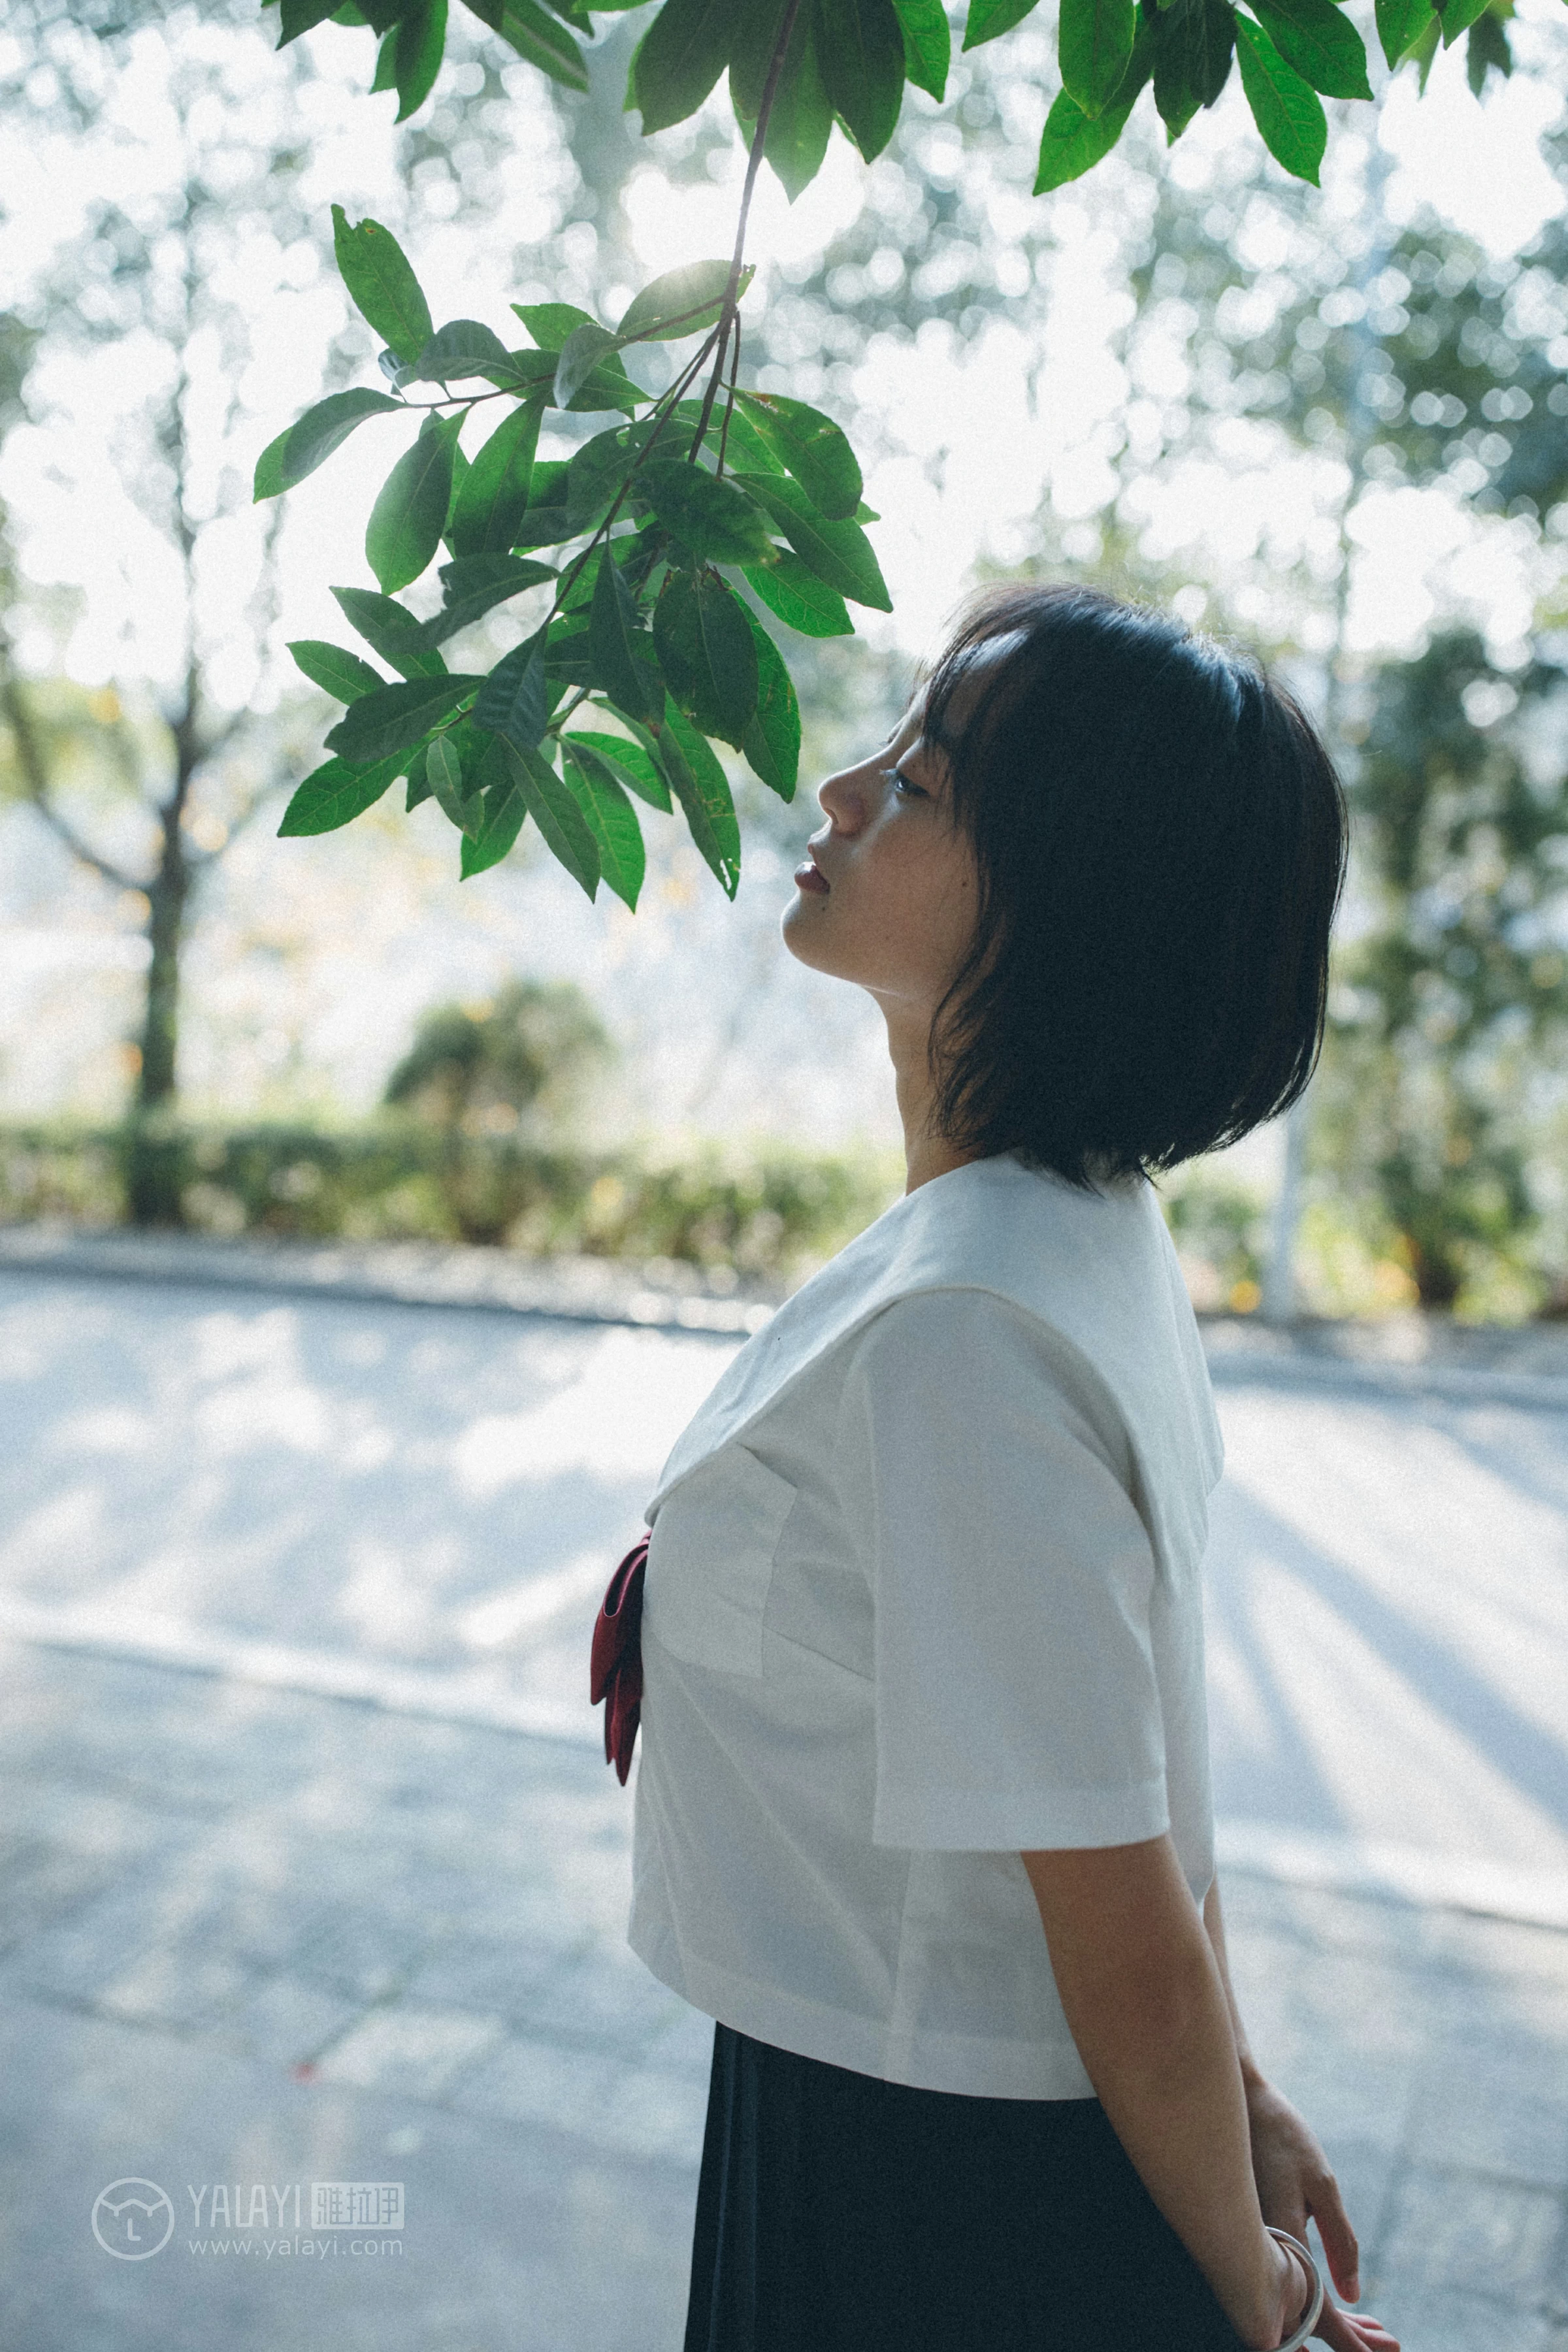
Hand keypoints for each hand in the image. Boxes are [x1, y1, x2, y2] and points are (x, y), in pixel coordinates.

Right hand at [1244, 2074, 1400, 2349]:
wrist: (1237, 2100)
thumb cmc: (1282, 2135)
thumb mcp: (1322, 2182)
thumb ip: (1340, 2241)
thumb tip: (1352, 2296)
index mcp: (1282, 2239)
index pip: (1318, 2310)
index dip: (1351, 2340)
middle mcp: (1263, 2250)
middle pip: (1306, 2316)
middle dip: (1349, 2338)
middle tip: (1390, 2342)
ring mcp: (1256, 2243)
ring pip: (1296, 2302)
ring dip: (1336, 2322)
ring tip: (1377, 2330)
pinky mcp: (1256, 2234)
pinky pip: (1288, 2281)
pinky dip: (1317, 2297)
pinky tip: (1344, 2299)